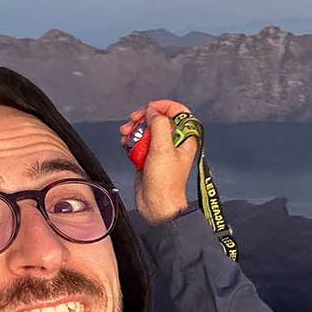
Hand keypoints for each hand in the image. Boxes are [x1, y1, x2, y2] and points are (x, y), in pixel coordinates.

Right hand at [121, 99, 198, 223]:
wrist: (156, 205)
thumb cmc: (166, 184)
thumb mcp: (163, 149)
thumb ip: (159, 126)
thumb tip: (153, 112)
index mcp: (184, 138)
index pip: (178, 112)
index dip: (163, 107)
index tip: (150, 109)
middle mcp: (174, 142)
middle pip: (158, 119)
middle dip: (143, 118)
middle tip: (134, 121)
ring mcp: (161, 149)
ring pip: (146, 129)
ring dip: (134, 129)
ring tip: (127, 135)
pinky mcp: (148, 157)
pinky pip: (138, 141)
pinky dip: (131, 141)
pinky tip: (126, 144)